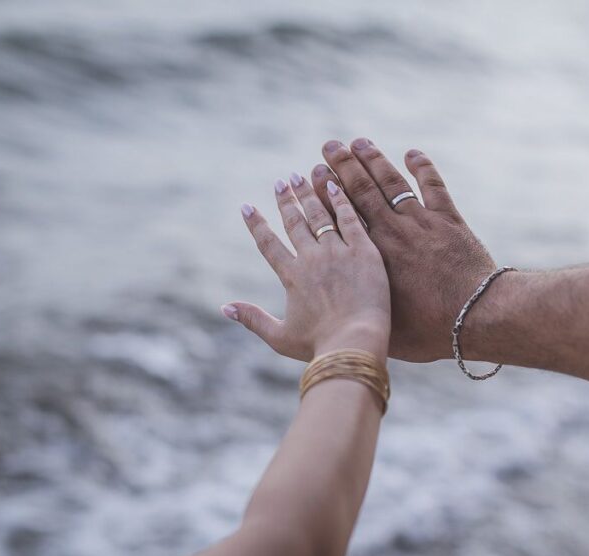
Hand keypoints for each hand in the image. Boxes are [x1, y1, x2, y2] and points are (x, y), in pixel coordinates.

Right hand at [223, 172, 389, 361]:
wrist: (354, 343)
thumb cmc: (319, 345)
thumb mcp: (280, 337)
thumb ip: (252, 319)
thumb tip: (224, 308)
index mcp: (291, 277)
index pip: (268, 244)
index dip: (256, 224)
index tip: (247, 207)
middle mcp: (311, 259)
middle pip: (295, 222)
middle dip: (285, 200)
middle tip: (281, 182)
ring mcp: (338, 252)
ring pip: (320, 215)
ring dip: (309, 193)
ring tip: (302, 177)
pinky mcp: (364, 251)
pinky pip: (349, 218)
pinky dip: (340, 199)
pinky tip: (334, 184)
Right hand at [309, 139, 494, 362]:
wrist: (475, 317)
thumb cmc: (429, 331)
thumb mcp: (385, 327)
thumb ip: (360, 311)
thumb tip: (335, 315)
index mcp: (371, 256)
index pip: (341, 215)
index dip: (325, 192)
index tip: (311, 174)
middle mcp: (392, 232)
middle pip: (361, 190)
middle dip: (342, 165)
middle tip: (328, 146)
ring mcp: (421, 223)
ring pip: (392, 182)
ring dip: (374, 159)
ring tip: (358, 143)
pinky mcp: (449, 221)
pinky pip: (432, 186)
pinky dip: (422, 168)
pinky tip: (412, 153)